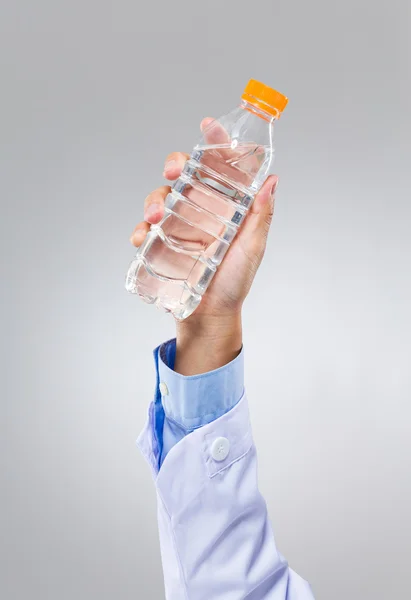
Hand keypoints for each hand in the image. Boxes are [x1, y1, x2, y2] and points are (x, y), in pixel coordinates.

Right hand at [130, 118, 277, 373]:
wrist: (210, 317)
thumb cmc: (235, 284)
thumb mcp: (252, 249)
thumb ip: (260, 216)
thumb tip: (272, 180)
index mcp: (223, 208)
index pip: (218, 169)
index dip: (213, 145)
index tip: (207, 126)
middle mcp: (199, 212)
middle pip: (183, 176)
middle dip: (175, 165)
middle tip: (173, 172)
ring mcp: (178, 228)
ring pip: (160, 197)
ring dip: (153, 199)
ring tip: (155, 217)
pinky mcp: (160, 246)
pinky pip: (144, 230)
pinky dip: (140, 229)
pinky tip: (142, 237)